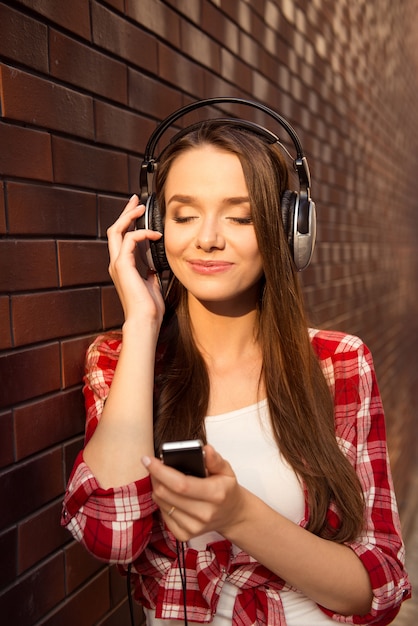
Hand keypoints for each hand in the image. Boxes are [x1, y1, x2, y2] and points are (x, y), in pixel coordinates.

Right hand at [107, 195, 164, 324]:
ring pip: (117, 231)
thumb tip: (154, 265)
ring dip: (129, 217)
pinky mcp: (122, 266)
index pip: (122, 238)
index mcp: (123, 267)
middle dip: (125, 213)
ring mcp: (117, 264)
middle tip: (135, 200)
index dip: (128, 222)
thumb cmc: (149, 307)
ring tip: (142, 208)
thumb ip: (150, 272)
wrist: (145, 319)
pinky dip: (141, 233)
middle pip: (115, 230)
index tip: (138, 211)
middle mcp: (116, 263)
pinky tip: (154, 234)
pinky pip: (129, 240)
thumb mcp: (152, 284)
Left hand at [143, 445, 245, 541]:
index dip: (161, 471)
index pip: (181, 484)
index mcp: (215, 494)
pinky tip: (169, 494)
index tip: (148, 459)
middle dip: (155, 476)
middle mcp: (204, 514)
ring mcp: (193, 527)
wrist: (231, 515)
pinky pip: (162, 514)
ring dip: (157, 487)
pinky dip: (162, 501)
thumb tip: (205, 449)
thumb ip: (215, 459)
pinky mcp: (184, 535)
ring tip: (163, 478)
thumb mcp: (226, 470)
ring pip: (161, 503)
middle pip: (166, 494)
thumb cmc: (225, 489)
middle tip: (154, 465)